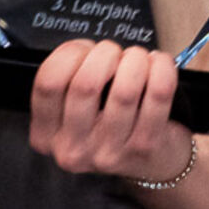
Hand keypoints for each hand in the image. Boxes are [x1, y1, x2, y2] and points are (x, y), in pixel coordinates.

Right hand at [28, 39, 189, 184]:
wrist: (148, 161)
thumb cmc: (106, 121)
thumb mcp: (72, 108)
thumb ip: (68, 78)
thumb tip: (86, 48)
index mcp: (47, 135)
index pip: (48, 82)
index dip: (70, 52)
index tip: (85, 49)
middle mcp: (73, 149)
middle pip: (85, 82)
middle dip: (106, 53)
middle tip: (114, 53)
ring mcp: (109, 152)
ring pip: (125, 88)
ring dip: (135, 60)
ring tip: (138, 59)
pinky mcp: (144, 148)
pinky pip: (158, 94)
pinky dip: (161, 68)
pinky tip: (158, 64)